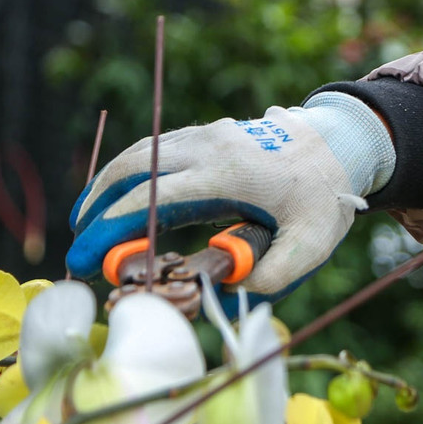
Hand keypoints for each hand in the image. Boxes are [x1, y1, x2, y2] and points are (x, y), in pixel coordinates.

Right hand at [68, 94, 394, 294]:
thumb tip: (228, 290)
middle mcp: (209, 146)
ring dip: (107, 188)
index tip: (85, 261)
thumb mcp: (313, 242)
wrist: (343, 144)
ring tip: (88, 227)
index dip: (110, 230)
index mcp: (227, 173)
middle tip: (80, 252)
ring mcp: (207, 134)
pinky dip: (129, 174)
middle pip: (132, 170)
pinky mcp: (208, 133)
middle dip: (96, 209)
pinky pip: (155, 150)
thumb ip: (275, 273)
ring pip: (139, 155)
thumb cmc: (326, 197)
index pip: (152, 198)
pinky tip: (121, 202)